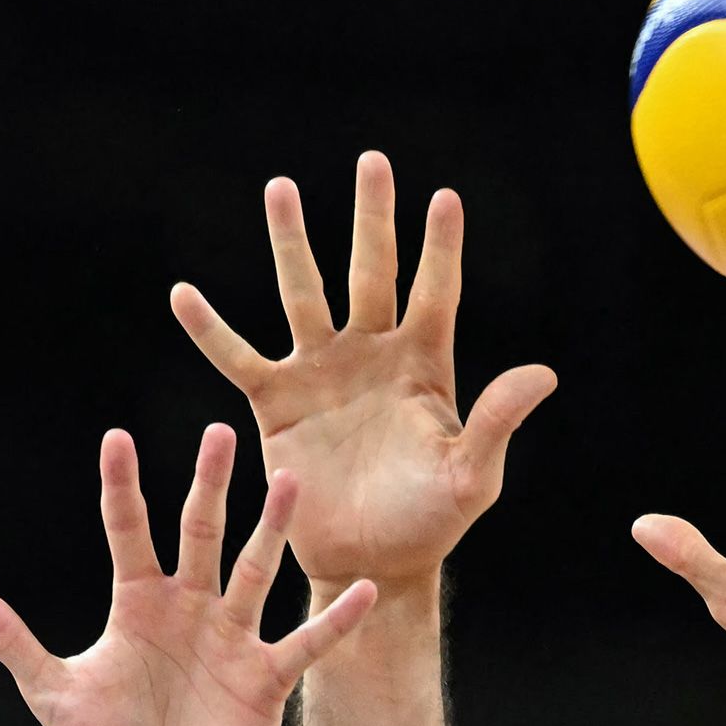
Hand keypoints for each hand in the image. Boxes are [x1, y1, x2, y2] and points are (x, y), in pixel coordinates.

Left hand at [0, 426, 375, 725]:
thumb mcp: (53, 692)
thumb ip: (11, 640)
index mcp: (139, 604)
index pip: (129, 533)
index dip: (121, 489)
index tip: (116, 440)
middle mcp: (190, 608)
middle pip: (201, 534)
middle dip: (209, 486)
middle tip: (221, 432)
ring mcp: (232, 639)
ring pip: (256, 571)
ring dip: (271, 530)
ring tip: (287, 481)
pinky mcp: (267, 678)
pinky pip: (305, 642)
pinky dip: (334, 619)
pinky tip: (364, 589)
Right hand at [172, 152, 555, 588]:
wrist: (369, 562)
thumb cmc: (431, 524)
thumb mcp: (473, 477)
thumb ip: (497, 422)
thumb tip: (543, 373)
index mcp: (424, 364)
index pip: (434, 292)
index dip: (440, 247)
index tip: (443, 197)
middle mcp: (371, 355)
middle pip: (370, 271)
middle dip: (371, 218)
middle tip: (372, 162)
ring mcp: (321, 373)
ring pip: (303, 294)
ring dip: (291, 242)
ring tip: (281, 189)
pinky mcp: (277, 403)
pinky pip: (238, 358)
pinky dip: (211, 329)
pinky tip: (183, 295)